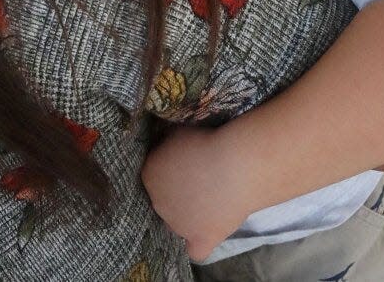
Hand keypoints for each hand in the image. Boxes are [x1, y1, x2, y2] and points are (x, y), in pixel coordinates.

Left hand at [141, 126, 252, 261]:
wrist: (233, 167)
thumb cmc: (206, 142)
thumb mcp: (179, 133)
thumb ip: (168, 145)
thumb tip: (169, 149)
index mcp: (150, 175)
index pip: (154, 174)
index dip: (171, 168)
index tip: (186, 161)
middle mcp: (158, 204)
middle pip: (164, 199)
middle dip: (178, 191)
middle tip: (199, 178)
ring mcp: (178, 226)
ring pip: (177, 222)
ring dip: (188, 213)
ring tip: (210, 198)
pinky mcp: (200, 240)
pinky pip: (194, 249)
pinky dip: (199, 242)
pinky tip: (207, 229)